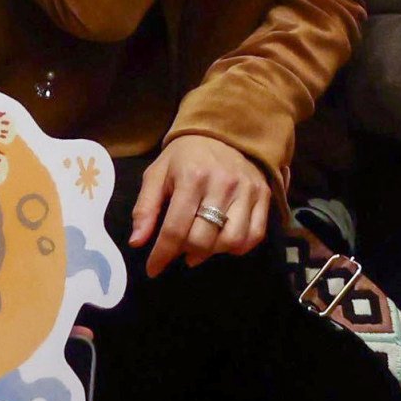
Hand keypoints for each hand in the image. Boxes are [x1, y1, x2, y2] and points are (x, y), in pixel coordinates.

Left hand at [131, 131, 275, 274]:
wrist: (222, 131)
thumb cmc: (184, 157)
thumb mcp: (157, 174)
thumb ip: (145, 208)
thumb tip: (137, 243)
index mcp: (191, 177)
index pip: (175, 229)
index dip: (161, 255)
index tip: (153, 269)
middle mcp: (222, 184)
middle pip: (203, 239)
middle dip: (185, 253)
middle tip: (178, 251)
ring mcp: (246, 190)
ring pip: (232, 241)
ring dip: (212, 252)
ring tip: (200, 247)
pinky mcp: (263, 195)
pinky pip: (254, 235)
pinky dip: (238, 247)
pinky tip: (222, 241)